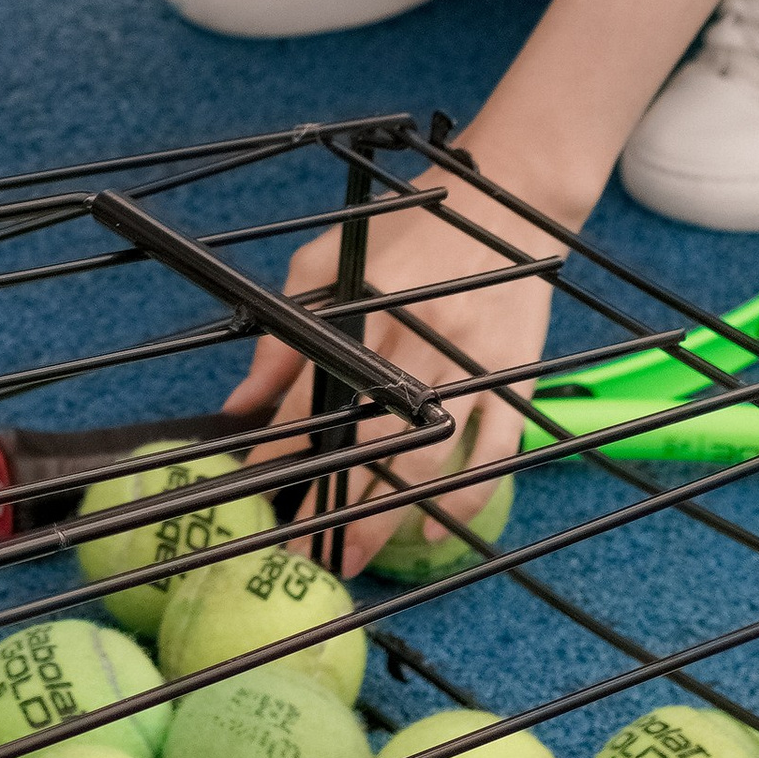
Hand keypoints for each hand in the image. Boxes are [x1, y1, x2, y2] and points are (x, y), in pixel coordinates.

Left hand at [224, 176, 563, 578]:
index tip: (259, 486)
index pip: (314, 390)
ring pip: (428, 454)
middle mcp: (420, 340)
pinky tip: (434, 528)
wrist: (510, 201)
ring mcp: (473, 364)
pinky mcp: (516, 377)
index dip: (283, 443)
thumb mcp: (333, 255)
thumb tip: (243, 400)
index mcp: (369, 304)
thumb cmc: (411, 225)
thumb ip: (287, 326)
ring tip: (355, 556)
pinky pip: (494, 448)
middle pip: (370, 438)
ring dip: (389, 512)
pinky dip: (467, 492)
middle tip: (302, 549)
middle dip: (334, 500)